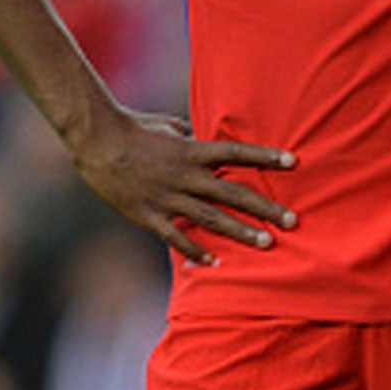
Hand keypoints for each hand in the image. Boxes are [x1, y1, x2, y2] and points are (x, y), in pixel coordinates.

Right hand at [69, 106, 295, 266]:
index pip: (238, 153)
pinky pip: (176, 236)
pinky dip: (195, 250)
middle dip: (265, 208)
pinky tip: (215, 262)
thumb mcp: (172, 127)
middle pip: (233, 193)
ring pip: (211, 218)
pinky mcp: (149, 214)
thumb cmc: (136, 128)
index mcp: (193, 151)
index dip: (266, 156)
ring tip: (267, 243)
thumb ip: (195, 138)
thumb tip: (209, 141)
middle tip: (292, 220)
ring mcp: (168, 197)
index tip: (294, 162)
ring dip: (241, 232)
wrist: (97, 142)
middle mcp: (186, 176)